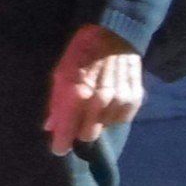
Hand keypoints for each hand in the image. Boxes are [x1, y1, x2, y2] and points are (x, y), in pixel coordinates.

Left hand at [47, 24, 143, 153]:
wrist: (113, 36)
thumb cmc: (80, 54)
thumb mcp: (60, 73)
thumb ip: (56, 102)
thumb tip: (50, 127)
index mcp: (76, 93)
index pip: (68, 130)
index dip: (62, 143)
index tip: (59, 149)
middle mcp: (99, 99)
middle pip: (87, 134)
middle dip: (79, 131)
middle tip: (76, 123)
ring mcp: (119, 99)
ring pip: (104, 127)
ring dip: (96, 121)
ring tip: (92, 106)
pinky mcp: (135, 97)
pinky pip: (121, 119)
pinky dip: (112, 116)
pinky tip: (107, 105)